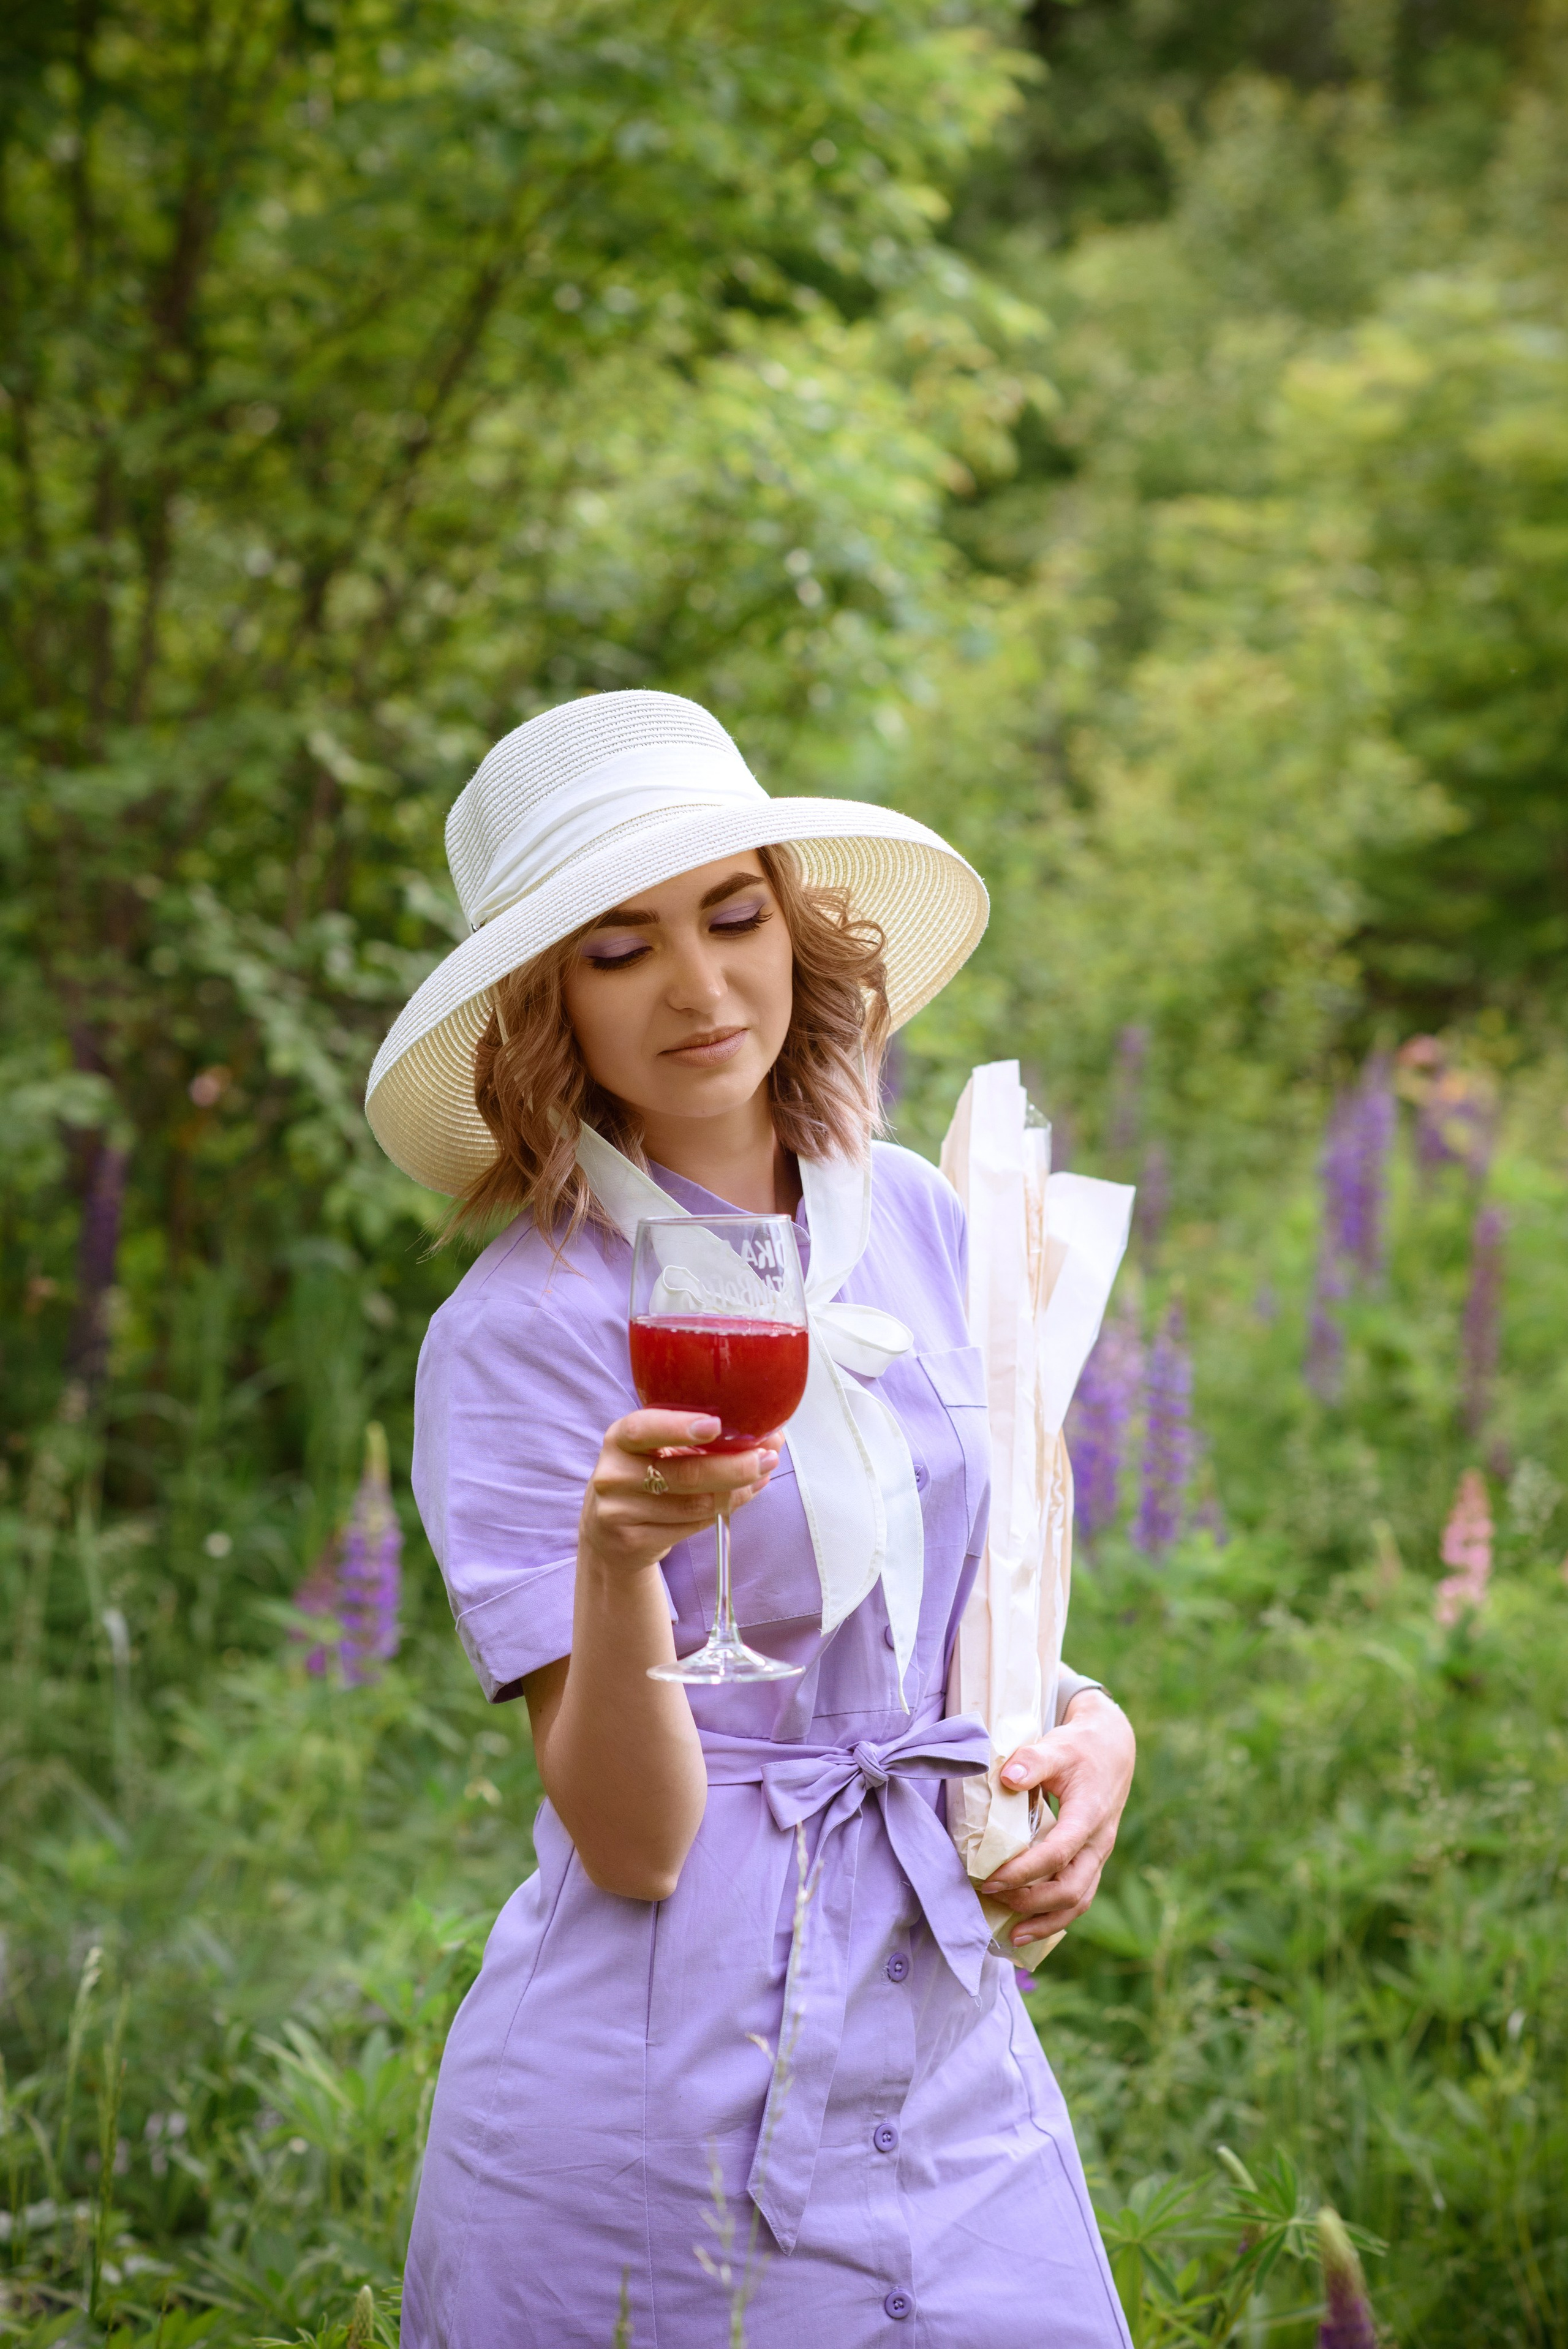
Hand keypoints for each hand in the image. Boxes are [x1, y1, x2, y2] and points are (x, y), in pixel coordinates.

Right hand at [579, 1410, 779, 1576]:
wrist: (610, 1532)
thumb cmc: (646, 1477)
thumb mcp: (660, 1449)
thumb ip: (705, 1438)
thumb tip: (772, 1435)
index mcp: (620, 1439)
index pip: (643, 1429)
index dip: (679, 1427)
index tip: (715, 1424)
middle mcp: (614, 1474)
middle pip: (683, 1474)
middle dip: (733, 1466)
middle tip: (766, 1458)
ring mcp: (620, 1512)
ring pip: (694, 1504)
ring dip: (736, 1492)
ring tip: (760, 1476)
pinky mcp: (633, 1541)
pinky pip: (691, 1527)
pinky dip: (722, 1511)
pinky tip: (739, 1498)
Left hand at [980, 1689, 1135, 1948]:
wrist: (1113, 1750)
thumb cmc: (1081, 1748)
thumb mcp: (1059, 1745)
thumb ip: (1034, 1760)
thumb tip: (1007, 1777)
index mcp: (1090, 1816)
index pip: (1058, 1854)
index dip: (1024, 1871)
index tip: (990, 1878)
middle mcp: (1098, 1843)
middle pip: (1072, 1890)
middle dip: (1032, 1902)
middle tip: (992, 1897)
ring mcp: (1097, 1855)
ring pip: (1079, 1901)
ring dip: (1046, 1921)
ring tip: (1012, 1934)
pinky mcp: (1091, 1860)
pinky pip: (1078, 1897)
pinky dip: (1055, 1916)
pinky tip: (1028, 1925)